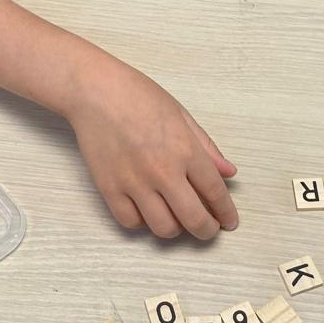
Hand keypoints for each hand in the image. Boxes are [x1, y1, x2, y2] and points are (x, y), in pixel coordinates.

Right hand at [66, 61, 237, 239]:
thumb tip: (228, 173)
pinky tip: (146, 210)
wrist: (95, 91)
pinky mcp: (109, 188)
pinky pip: (131, 222)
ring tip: (176, 217)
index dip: (225, 213)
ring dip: (175, 228)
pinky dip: (142, 222)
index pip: (215, 193)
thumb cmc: (138, 96)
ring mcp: (134, 182)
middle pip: (194, 220)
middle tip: (208, 229)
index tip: (228, 221)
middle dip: (207, 230)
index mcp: (185, 150)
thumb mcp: (181, 115)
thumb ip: (206, 148)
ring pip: (163, 228)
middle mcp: (163, 171)